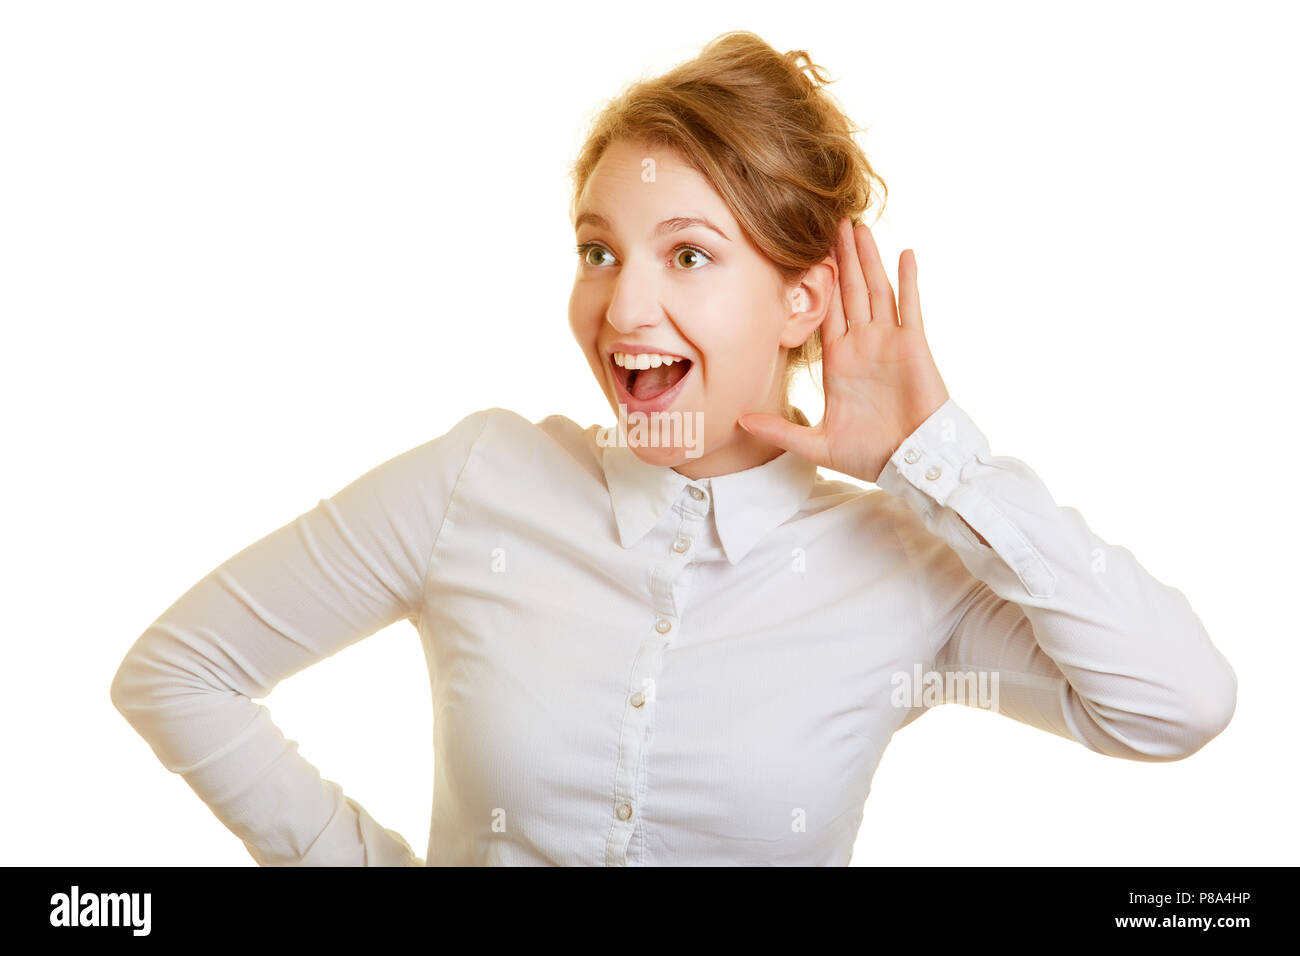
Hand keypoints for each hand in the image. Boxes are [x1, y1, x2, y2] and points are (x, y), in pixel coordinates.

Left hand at [739, 218, 949, 482]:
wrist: (910, 463)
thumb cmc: (870, 455)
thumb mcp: (815, 443)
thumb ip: (778, 429)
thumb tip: (739, 421)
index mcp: (839, 361)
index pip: (825, 312)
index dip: (817, 284)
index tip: (804, 254)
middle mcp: (862, 345)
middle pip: (850, 291)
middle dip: (840, 257)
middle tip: (832, 221)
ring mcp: (888, 342)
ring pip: (875, 289)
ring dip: (867, 258)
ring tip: (858, 225)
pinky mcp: (913, 346)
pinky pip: (909, 306)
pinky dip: (907, 280)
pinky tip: (904, 252)